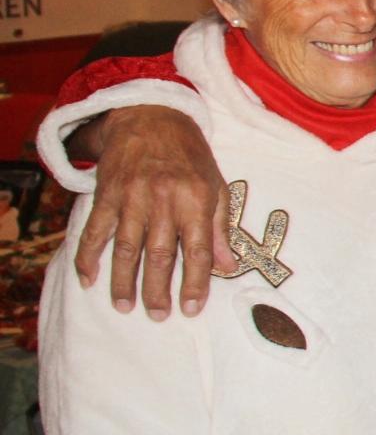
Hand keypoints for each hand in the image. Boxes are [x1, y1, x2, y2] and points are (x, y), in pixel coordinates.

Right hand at [71, 105, 233, 319]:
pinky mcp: (106, 194)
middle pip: (159, 254)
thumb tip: (229, 267)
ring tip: (125, 307)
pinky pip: (94, 230)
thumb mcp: (216, 186)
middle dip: (157, 290)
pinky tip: (87, 279)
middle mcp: (163, 200)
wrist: (150, 118)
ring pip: (125, 248)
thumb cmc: (190, 157)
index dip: (196, 282)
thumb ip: (220, 228)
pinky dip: (88, 256)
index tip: (192, 308)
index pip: (198, 249)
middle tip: (158, 316)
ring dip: (123, 281)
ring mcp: (131, 197)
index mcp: (195, 199)